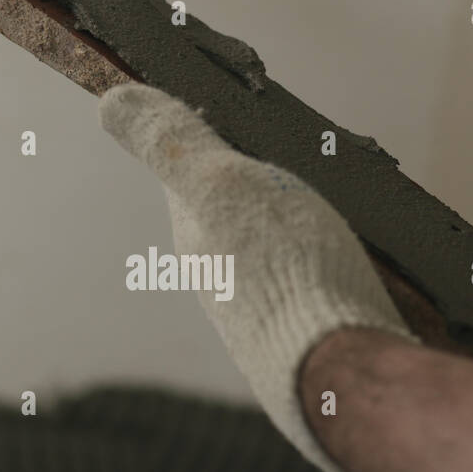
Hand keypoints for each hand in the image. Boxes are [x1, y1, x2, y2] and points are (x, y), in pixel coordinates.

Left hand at [99, 83, 418, 471]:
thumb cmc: (284, 271)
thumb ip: (174, 144)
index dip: (213, 137)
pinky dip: (333, 264)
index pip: (192, 177)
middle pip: (237, 216)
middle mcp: (223, 280)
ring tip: (341, 203)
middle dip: (262, 185)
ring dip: (301, 227)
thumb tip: (111, 101)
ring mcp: (268, 313)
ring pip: (279, 254)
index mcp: (197, 238)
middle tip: (305, 153)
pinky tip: (362, 262)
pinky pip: (320, 285)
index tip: (241, 109)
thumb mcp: (223, 186)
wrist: (341, 370)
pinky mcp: (314, 335)